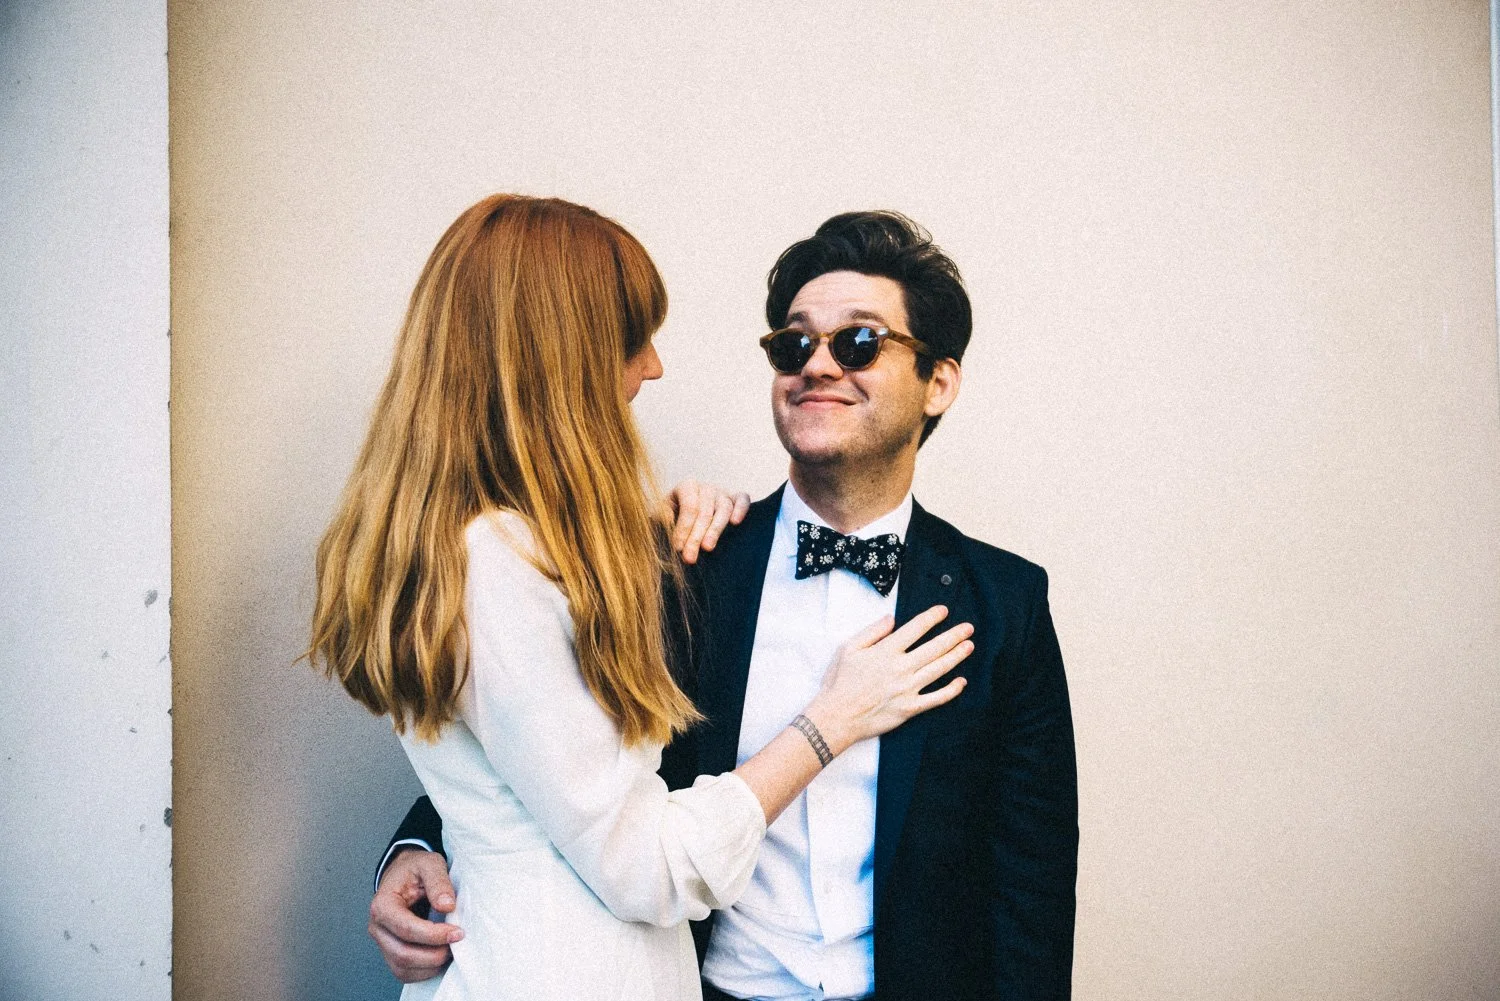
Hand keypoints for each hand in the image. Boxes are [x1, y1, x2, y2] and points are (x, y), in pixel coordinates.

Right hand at [369, 849, 461, 982]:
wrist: (404, 874)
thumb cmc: (415, 869)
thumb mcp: (430, 864)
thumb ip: (439, 882)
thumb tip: (447, 906)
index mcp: (383, 905)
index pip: (406, 929)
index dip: (433, 935)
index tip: (457, 932)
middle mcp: (377, 927)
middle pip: (403, 954)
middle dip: (434, 954)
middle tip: (457, 943)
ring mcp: (382, 942)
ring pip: (403, 968)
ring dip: (430, 965)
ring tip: (451, 950)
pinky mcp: (390, 952)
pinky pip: (404, 973)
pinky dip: (425, 971)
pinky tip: (441, 957)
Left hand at [666, 479, 749, 563]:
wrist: (684, 515)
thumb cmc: (672, 517)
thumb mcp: (661, 515)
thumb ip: (662, 516)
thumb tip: (668, 519)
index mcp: (686, 486)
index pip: (689, 506)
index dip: (684, 528)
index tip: (678, 548)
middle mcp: (706, 487)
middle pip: (705, 511)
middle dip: (696, 536)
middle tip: (690, 557)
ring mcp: (722, 492)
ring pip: (723, 508)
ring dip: (715, 530)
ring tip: (707, 548)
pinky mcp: (736, 498)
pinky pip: (742, 499)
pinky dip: (741, 509)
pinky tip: (735, 523)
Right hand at [805, 605, 971, 753]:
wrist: (836, 716)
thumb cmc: (839, 682)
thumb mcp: (848, 648)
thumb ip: (872, 631)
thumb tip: (891, 618)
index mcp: (886, 651)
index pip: (915, 628)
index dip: (932, 618)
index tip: (944, 611)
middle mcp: (900, 668)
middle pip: (934, 647)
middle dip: (954, 635)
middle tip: (968, 627)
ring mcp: (907, 689)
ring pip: (939, 669)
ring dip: (956, 656)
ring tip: (969, 646)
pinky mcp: (910, 708)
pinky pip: (936, 698)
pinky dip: (951, 690)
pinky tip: (962, 682)